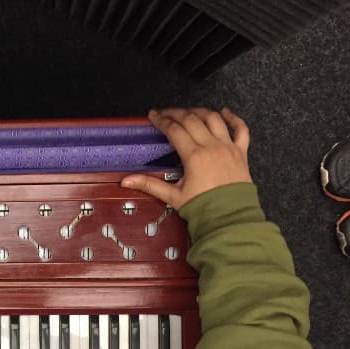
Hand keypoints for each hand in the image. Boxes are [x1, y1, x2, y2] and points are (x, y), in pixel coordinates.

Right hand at [121, 107, 252, 209]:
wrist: (230, 218)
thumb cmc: (203, 208)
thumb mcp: (173, 196)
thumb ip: (149, 184)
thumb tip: (126, 180)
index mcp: (194, 155)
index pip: (174, 130)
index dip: (162, 120)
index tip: (153, 115)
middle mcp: (211, 146)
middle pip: (192, 119)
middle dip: (176, 113)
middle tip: (165, 113)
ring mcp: (228, 147)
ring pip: (213, 119)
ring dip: (199, 112)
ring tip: (188, 112)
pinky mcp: (241, 152)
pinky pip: (241, 129)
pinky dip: (233, 118)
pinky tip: (225, 112)